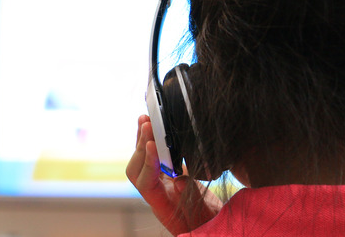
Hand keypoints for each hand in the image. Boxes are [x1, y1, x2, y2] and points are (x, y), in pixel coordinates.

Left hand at [126, 115, 222, 234]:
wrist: (207, 227)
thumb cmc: (206, 223)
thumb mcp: (204, 215)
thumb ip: (191, 198)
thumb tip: (179, 181)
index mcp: (162, 206)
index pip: (147, 183)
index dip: (149, 163)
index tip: (152, 144)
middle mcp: (156, 194)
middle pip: (138, 169)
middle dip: (141, 145)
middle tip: (147, 123)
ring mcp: (159, 184)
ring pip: (142, 162)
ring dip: (141, 140)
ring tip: (144, 118)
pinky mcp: (166, 176)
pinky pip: (152, 158)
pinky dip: (150, 141)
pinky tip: (152, 126)